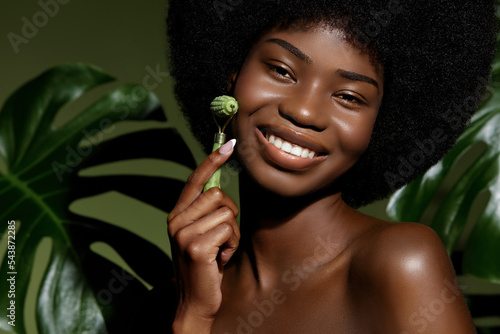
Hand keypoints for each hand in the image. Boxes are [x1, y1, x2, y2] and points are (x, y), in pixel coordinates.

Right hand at [167, 139, 239, 332]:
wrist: (195, 302)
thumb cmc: (205, 266)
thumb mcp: (199, 234)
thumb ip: (204, 212)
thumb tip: (219, 186)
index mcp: (176, 215)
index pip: (195, 180)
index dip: (212, 161)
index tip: (229, 144)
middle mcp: (175, 221)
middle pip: (218, 194)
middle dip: (230, 215)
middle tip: (222, 238)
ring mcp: (183, 234)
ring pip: (228, 213)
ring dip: (232, 234)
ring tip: (220, 251)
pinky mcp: (196, 247)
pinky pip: (229, 231)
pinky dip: (232, 245)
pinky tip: (220, 260)